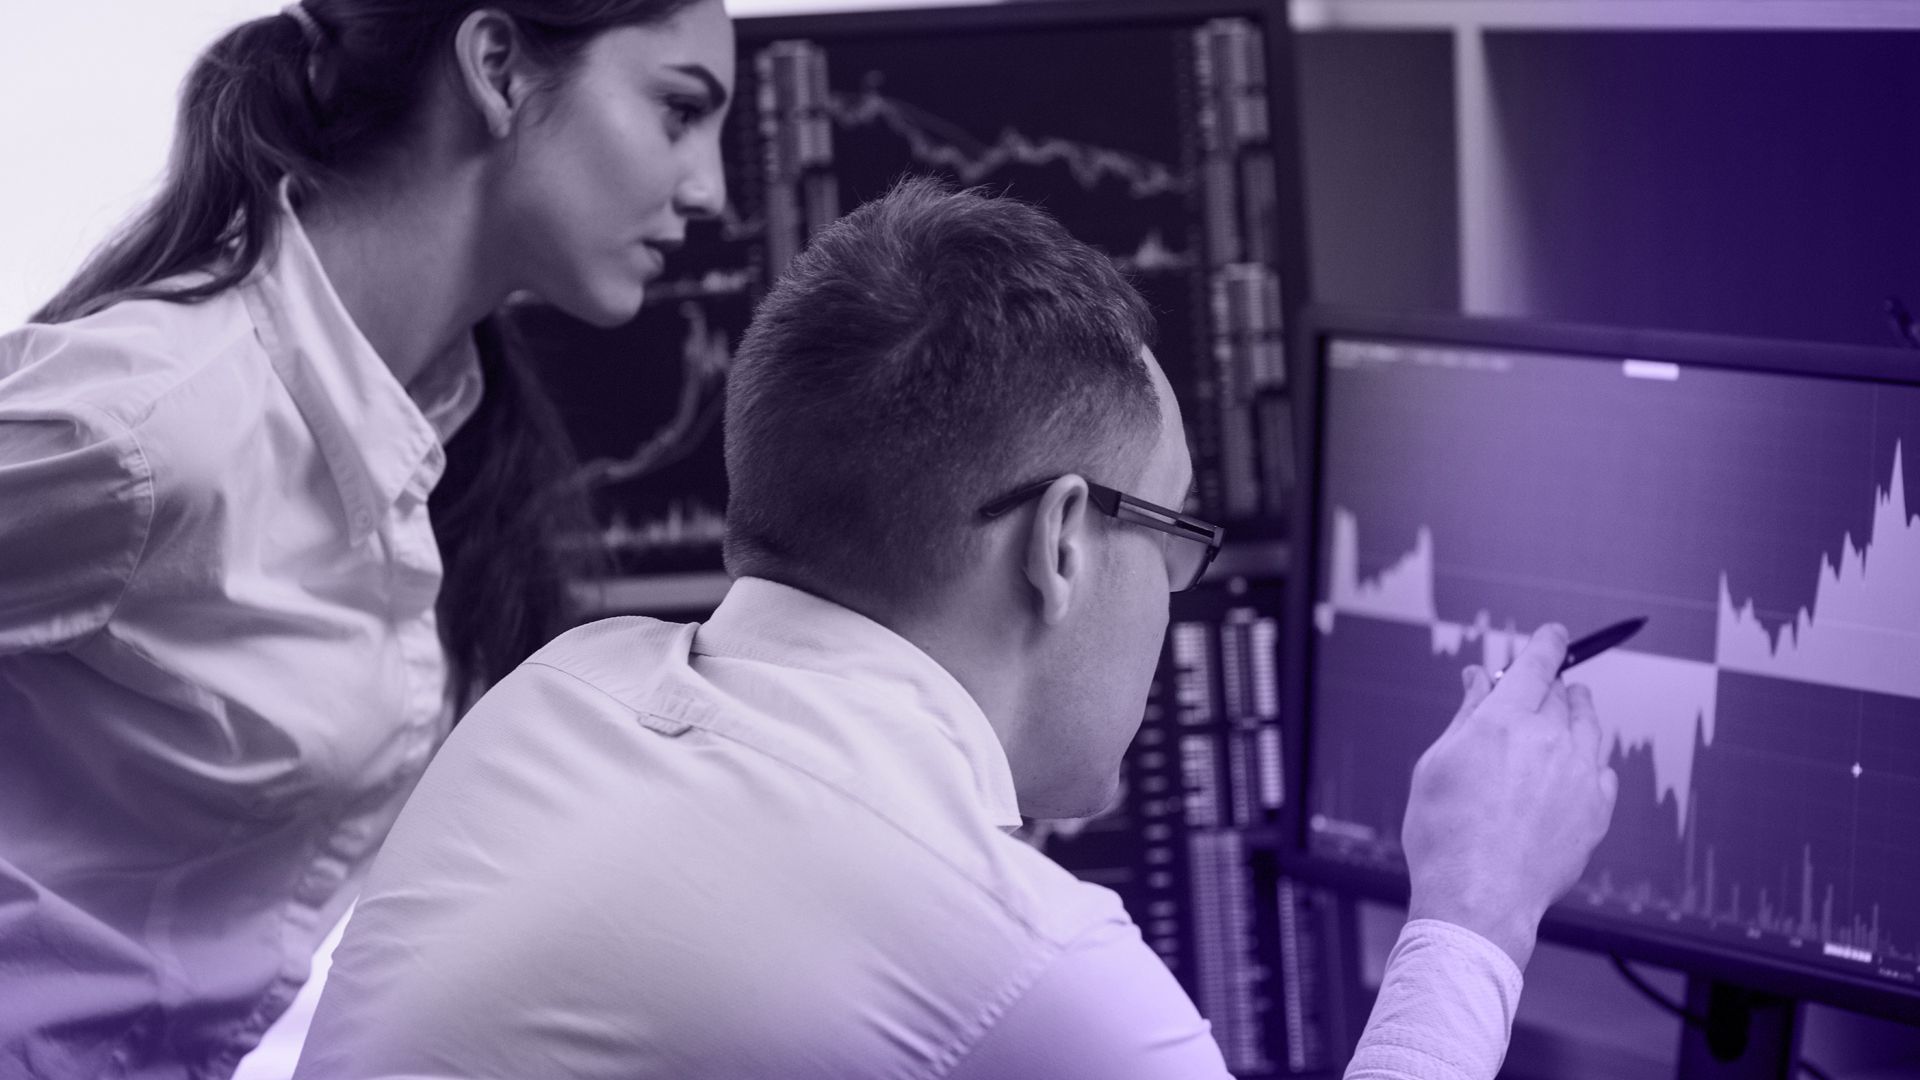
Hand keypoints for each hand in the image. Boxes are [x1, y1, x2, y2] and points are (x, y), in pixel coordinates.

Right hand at [1400, 624, 1618, 968]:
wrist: (1478, 896)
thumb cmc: (1445, 833)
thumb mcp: (1437, 764)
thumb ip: (1466, 716)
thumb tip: (1479, 680)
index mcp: (1505, 721)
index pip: (1536, 664)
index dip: (1546, 644)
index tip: (1554, 635)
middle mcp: (1550, 740)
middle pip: (1563, 694)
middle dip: (1553, 684)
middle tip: (1544, 687)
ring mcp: (1580, 776)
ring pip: (1590, 728)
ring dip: (1579, 714)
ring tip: (1571, 713)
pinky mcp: (1597, 812)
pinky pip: (1602, 771)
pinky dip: (1589, 761)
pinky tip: (1576, 769)